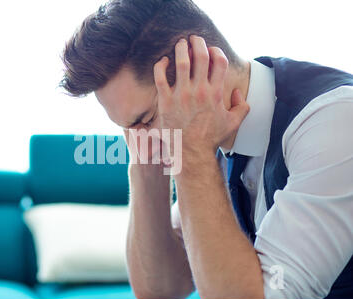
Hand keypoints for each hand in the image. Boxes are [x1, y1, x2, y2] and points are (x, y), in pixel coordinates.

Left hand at [153, 36, 249, 167]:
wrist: (191, 152)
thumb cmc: (211, 139)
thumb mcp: (233, 123)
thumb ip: (242, 106)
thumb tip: (239, 92)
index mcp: (216, 93)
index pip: (219, 61)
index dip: (216, 51)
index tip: (211, 50)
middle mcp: (199, 91)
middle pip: (201, 56)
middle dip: (198, 43)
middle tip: (194, 39)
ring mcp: (181, 95)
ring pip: (181, 62)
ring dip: (181, 48)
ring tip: (180, 44)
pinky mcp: (166, 101)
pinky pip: (160, 77)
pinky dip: (160, 65)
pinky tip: (163, 61)